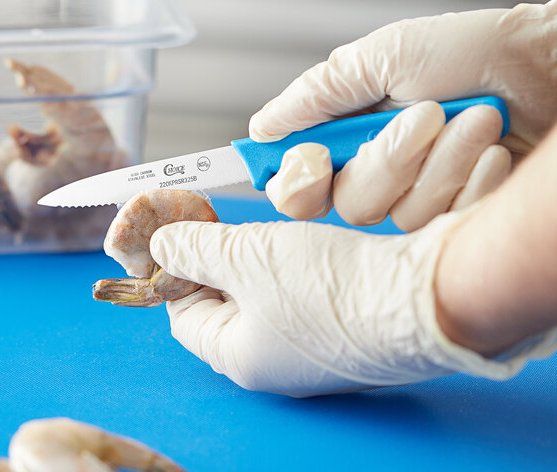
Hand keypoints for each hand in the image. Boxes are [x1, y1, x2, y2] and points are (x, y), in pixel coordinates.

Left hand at [151, 212, 551, 397]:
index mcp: (240, 357)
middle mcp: (274, 362)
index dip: (173, 272)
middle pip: (223, 306)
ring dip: (252, 261)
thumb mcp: (246, 256)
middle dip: (213, 262)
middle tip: (213, 222)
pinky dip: (285, 267)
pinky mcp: (340, 328)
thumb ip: (195, 249)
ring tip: (255, 229)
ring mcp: (310, 348)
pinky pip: (295, 296)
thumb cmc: (331, 288)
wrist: (424, 297)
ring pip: (261, 297)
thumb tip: (160, 246)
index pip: (183, 315)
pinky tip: (294, 244)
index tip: (176, 233)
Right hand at [249, 0, 556, 230]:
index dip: (295, 181)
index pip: (298, 180)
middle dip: (387, 160)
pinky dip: (471, 180)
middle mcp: (376, 168)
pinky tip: (492, 152)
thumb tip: (264, 126)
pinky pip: (445, 222)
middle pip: (347, 203)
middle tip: (423, 115)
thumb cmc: (472, 52)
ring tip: (474, 118)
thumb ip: (318, 94)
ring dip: (440, 162)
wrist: (545, 67)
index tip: (309, 163)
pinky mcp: (454, 214)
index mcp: (348, 133)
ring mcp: (416, 193)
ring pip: (398, 214)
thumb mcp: (383, 57)